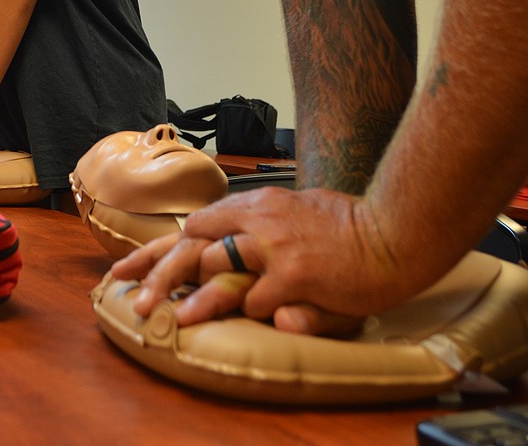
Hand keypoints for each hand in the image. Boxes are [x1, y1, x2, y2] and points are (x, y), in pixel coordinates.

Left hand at [111, 185, 395, 335]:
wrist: (395, 231)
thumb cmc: (352, 223)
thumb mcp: (302, 209)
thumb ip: (266, 224)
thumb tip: (237, 237)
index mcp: (259, 204)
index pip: (197, 223)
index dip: (161, 246)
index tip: (131, 265)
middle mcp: (261, 220)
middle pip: (195, 244)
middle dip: (159, 270)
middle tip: (133, 296)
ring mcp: (276, 247)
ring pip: (217, 269)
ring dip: (193, 297)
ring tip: (167, 316)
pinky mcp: (296, 274)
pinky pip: (258, 299)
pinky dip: (249, 311)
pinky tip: (245, 322)